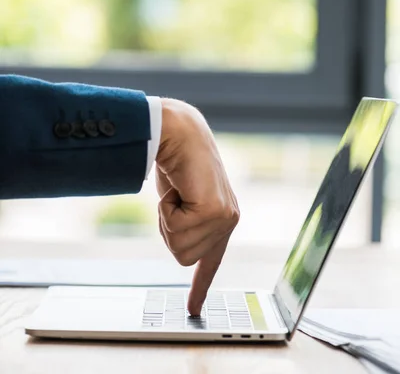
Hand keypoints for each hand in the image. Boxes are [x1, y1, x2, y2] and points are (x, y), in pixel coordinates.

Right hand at [155, 98, 239, 315]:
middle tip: (176, 198)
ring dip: (167, 217)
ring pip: (178, 245)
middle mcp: (228, 221)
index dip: (199, 285)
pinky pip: (176, 229)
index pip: (211, 260)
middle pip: (182, 255)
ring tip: (178, 191)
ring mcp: (225, 218)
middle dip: (168, 227)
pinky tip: (178, 189)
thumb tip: (176, 231)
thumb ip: (185, 218)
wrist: (178, 130)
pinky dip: (167, 209)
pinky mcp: (215, 212)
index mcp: (221, 218)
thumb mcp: (180, 196)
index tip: (194, 308)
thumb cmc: (175, 159)